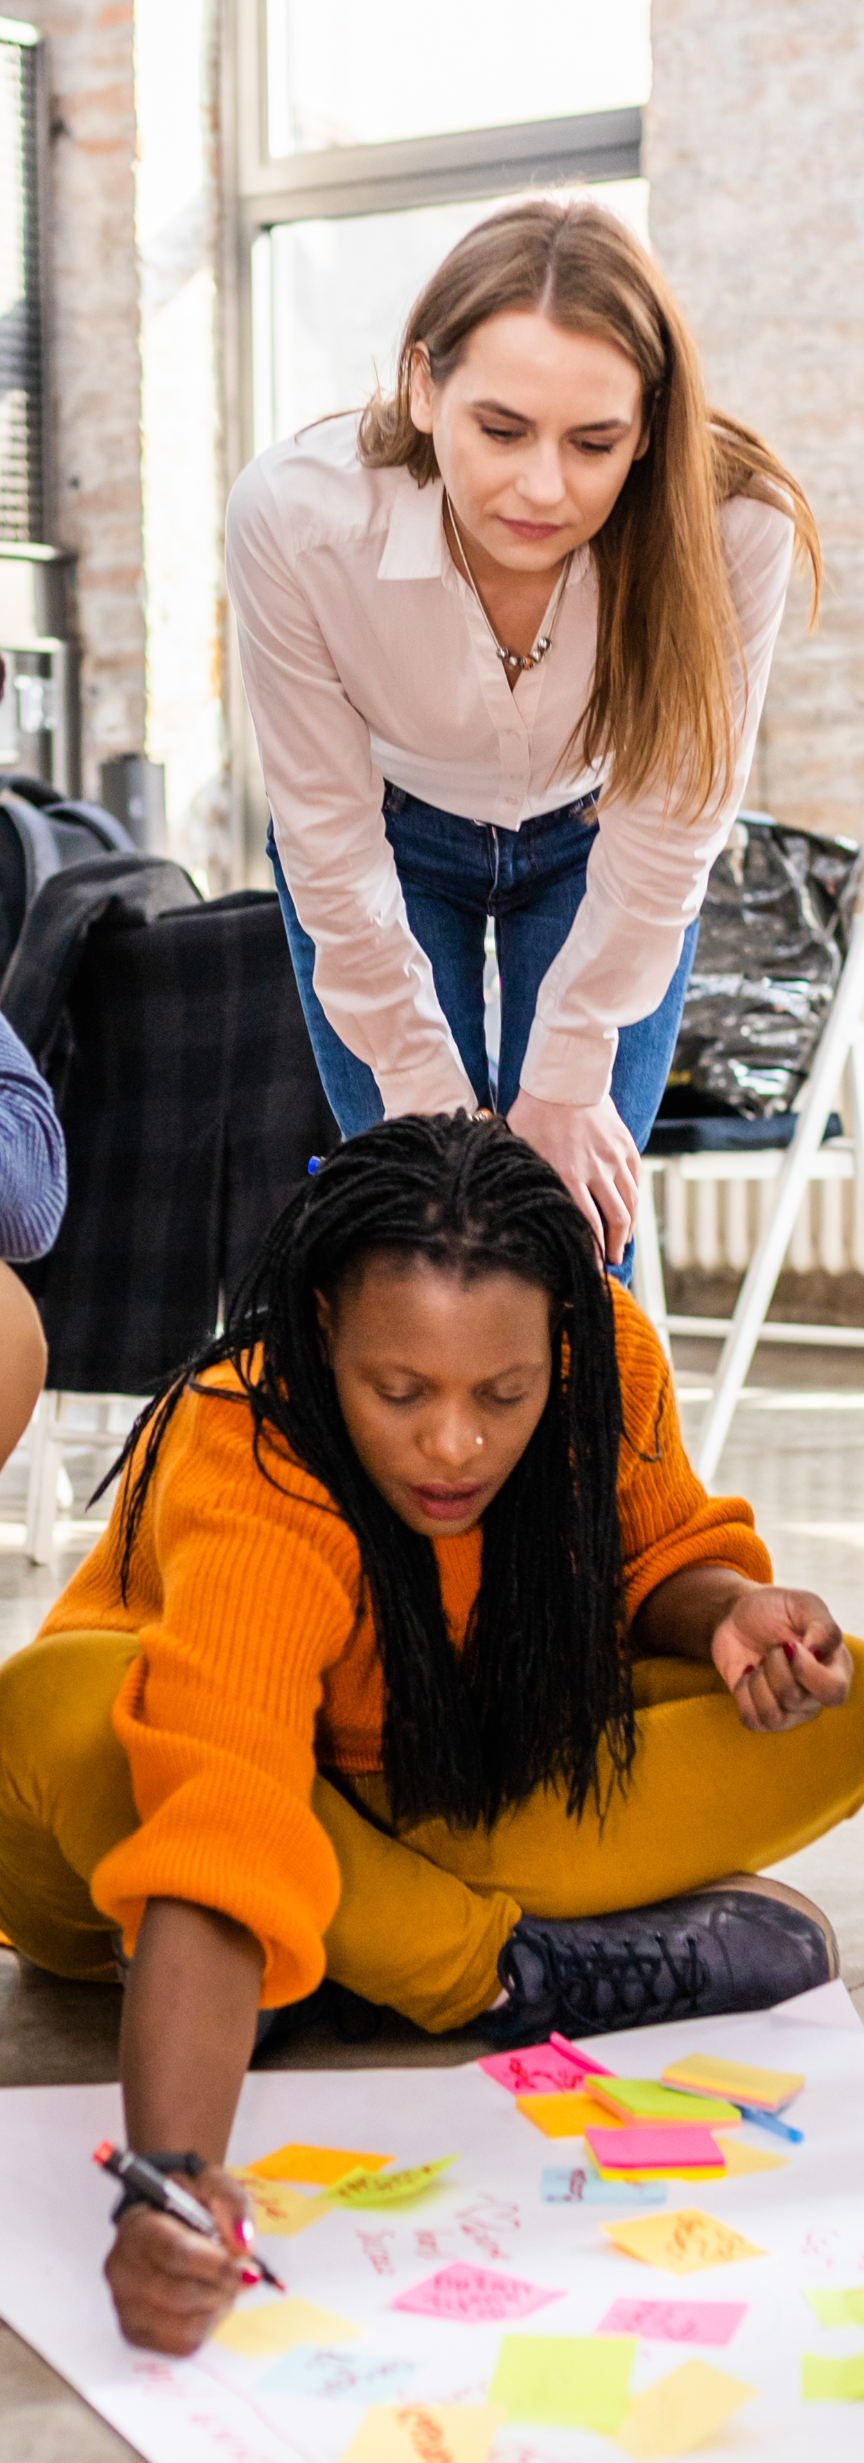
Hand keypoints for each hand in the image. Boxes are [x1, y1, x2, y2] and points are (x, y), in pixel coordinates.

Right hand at [104, 2165, 251, 2354]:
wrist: (167, 2218)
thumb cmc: (190, 2203)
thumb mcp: (213, 2185)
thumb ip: (232, 2206)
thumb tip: (243, 2244)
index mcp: (135, 2227)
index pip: (174, 2253)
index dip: (216, 2264)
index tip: (248, 2266)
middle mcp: (121, 2269)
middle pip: (180, 2294)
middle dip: (222, 2287)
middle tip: (244, 2275)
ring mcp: (124, 2305)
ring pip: (184, 2326)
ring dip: (217, 2307)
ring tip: (224, 2286)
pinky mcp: (135, 2333)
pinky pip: (182, 2346)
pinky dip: (207, 2326)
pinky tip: (209, 2303)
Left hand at [507, 1089, 639, 1263]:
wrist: (565, 1077)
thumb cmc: (534, 1113)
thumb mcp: (522, 1150)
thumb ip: (526, 1180)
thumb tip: (508, 1210)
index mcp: (568, 1175)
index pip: (586, 1224)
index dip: (590, 1251)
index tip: (590, 1268)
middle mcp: (596, 1170)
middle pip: (614, 1220)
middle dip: (613, 1247)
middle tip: (610, 1263)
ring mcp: (615, 1158)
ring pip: (630, 1204)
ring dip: (627, 1229)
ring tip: (621, 1244)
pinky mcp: (625, 1146)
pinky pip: (636, 1182)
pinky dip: (635, 1203)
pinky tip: (630, 1214)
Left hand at [711, 1585, 850, 1734]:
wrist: (737, 1615)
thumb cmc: (776, 1609)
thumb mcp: (803, 1604)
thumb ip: (822, 1626)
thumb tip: (819, 1653)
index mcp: (835, 1669)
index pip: (833, 1691)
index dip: (807, 1671)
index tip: (790, 1644)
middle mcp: (815, 1695)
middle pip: (795, 1699)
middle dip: (775, 1668)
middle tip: (773, 1650)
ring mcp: (789, 1709)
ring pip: (773, 1716)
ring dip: (757, 1682)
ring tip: (760, 1665)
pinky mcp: (761, 1714)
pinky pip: (752, 1721)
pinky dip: (742, 1694)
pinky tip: (747, 1676)